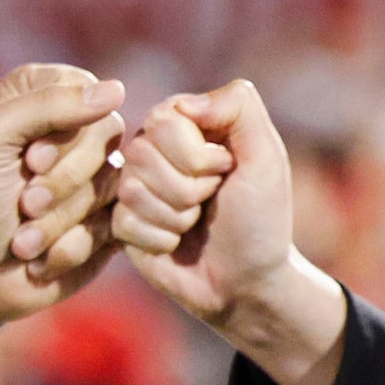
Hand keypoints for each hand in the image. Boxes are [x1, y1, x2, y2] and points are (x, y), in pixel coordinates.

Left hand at [0, 64, 127, 332]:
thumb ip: (46, 105)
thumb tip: (115, 91)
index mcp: (44, 95)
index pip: (85, 92)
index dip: (61, 133)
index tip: (28, 158)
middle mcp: (77, 131)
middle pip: (105, 138)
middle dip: (60, 182)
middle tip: (24, 204)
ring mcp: (98, 176)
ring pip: (112, 187)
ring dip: (58, 222)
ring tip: (22, 241)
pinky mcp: (110, 220)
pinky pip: (117, 227)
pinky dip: (70, 248)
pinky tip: (41, 259)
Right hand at [114, 80, 348, 384]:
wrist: (248, 282)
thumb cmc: (261, 219)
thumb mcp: (266, 158)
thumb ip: (239, 109)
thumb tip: (186, 101)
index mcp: (184, 125)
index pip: (164, 118)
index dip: (195, 153)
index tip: (224, 170)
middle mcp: (151, 149)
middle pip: (142, 153)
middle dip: (187, 188)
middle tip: (209, 200)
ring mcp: (132, 185)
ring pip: (131, 189)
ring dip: (176, 216)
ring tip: (194, 223)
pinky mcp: (119, 223)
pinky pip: (124, 222)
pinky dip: (160, 240)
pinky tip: (175, 243)